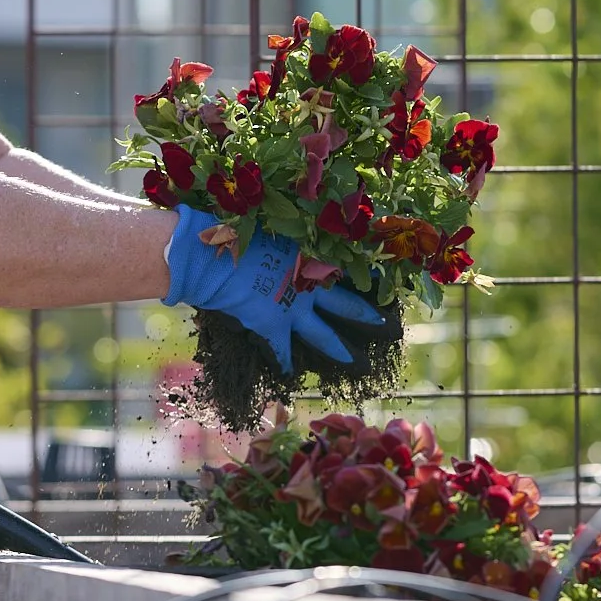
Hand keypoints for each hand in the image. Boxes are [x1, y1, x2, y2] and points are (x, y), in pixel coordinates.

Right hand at [162, 206, 385, 371]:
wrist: (212, 257)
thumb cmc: (238, 233)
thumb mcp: (272, 227)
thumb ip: (291, 236)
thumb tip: (300, 233)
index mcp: (311, 257)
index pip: (348, 268)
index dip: (367, 276)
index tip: (385, 281)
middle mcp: (309, 286)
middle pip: (347, 306)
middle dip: (369, 318)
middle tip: (389, 328)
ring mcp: (293, 309)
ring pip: (324, 334)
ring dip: (340, 350)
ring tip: (358, 364)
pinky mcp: (272, 326)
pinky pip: (282, 350)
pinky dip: (285, 362)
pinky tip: (290, 374)